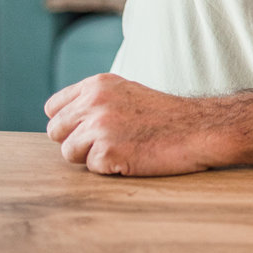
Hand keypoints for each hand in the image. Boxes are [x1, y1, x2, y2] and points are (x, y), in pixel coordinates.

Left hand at [45, 73, 220, 176]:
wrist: (199, 129)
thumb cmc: (166, 115)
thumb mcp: (126, 93)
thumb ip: (95, 101)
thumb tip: (63, 121)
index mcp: (97, 84)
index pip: (53, 107)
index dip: (68, 123)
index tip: (87, 129)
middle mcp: (94, 101)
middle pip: (55, 131)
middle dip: (76, 141)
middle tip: (107, 141)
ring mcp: (99, 126)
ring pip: (68, 152)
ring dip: (91, 156)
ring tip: (122, 148)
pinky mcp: (107, 152)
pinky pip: (91, 167)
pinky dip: (109, 167)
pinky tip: (132, 156)